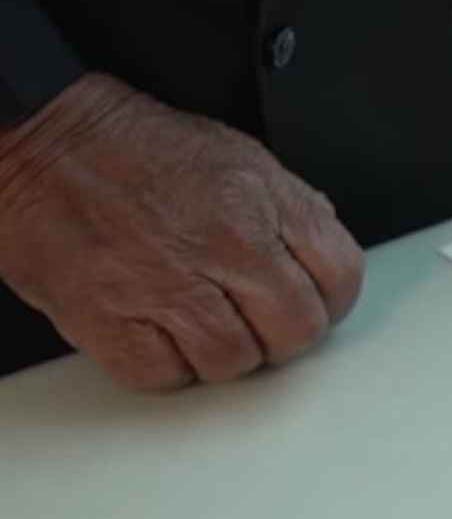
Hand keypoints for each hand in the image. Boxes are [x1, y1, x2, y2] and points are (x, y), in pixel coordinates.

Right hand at [0, 73, 364, 389]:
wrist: (42, 142)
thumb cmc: (134, 148)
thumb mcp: (237, 156)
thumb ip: (290, 208)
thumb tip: (321, 252)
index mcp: (259, 203)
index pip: (341, 277)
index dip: (332, 298)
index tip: (313, 301)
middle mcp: (220, 246)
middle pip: (297, 331)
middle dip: (284, 333)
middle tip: (259, 319)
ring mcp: (164, 287)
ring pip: (235, 362)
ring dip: (225, 353)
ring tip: (203, 321)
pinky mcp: (108, 320)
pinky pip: (166, 376)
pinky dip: (167, 365)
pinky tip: (161, 333)